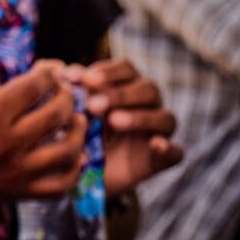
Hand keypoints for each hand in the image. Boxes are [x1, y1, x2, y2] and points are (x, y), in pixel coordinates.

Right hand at [0, 60, 85, 201]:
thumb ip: (9, 91)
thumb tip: (48, 72)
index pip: (33, 86)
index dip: (48, 74)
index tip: (50, 71)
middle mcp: (5, 144)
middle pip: (56, 113)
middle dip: (66, 95)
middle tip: (65, 91)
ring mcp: (16, 172)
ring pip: (67, 149)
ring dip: (78, 129)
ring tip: (77, 119)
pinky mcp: (21, 193)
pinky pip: (62, 184)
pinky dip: (75, 168)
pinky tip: (74, 154)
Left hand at [65, 59, 183, 194]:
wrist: (81, 171)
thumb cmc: (77, 131)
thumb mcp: (71, 111)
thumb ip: (72, 91)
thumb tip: (64, 71)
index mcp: (126, 86)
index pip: (127, 69)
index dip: (109, 72)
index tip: (84, 79)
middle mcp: (147, 105)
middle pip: (149, 89)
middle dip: (120, 95)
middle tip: (93, 106)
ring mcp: (158, 132)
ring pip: (165, 117)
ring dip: (140, 117)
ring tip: (113, 121)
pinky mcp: (162, 159)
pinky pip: (176, 152)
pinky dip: (168, 148)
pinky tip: (155, 145)